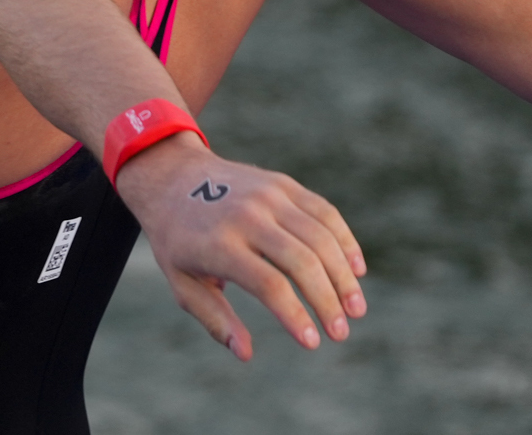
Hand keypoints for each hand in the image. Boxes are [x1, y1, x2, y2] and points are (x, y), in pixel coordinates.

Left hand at [113, 133, 367, 361]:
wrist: (174, 177)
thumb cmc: (178, 241)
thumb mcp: (182, 284)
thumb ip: (215, 319)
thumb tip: (246, 353)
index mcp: (219, 244)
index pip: (269, 284)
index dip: (295, 316)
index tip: (312, 343)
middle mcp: (248, 216)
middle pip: (302, 261)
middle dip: (328, 300)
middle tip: (341, 333)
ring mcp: (269, 195)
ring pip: (320, 236)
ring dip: (344, 275)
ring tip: (356, 309)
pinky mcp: (284, 184)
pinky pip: (324, 211)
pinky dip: (344, 240)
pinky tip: (356, 269)